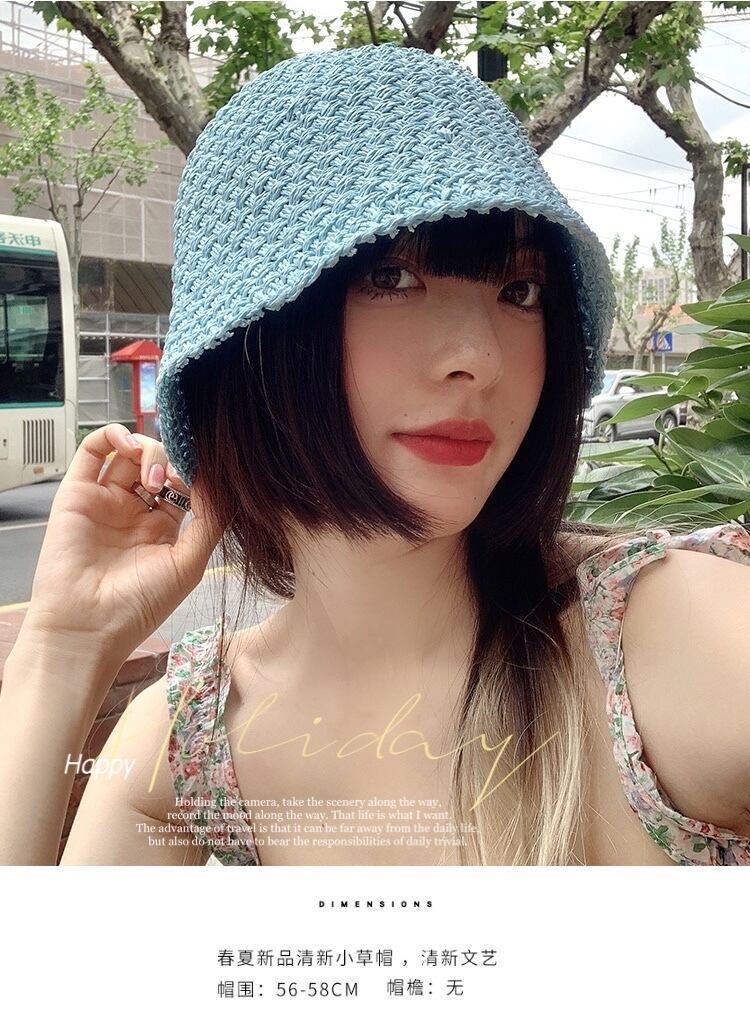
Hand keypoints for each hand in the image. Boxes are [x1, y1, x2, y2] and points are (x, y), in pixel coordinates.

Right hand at [18, 423, 222, 672]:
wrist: (87, 627)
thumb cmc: (139, 606)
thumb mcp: (189, 563)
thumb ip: (209, 521)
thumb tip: (218, 482)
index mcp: (163, 529)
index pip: (184, 485)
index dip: (196, 475)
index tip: (205, 476)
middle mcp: (134, 513)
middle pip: (159, 465)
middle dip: (173, 462)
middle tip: (174, 481)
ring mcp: (106, 501)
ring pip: (129, 453)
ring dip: (147, 450)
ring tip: (152, 476)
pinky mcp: (77, 494)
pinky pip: (92, 451)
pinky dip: (112, 436)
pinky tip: (129, 446)